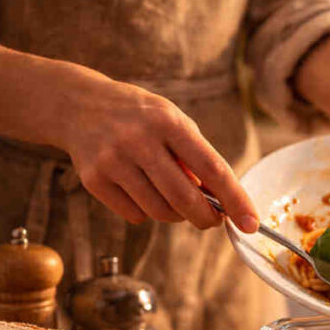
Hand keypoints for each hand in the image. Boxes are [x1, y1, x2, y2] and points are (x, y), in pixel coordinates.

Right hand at [0, 29, 257, 230]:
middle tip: (213, 221)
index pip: (212, 168)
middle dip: (206, 218)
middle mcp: (139, 140)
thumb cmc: (141, 118)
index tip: (251, 224)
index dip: (235, 200)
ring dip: (176, 215)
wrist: (78, 105)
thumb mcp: (173, 122)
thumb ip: (198, 159)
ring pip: (160, 212)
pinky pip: (135, 216)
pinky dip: (146, 212)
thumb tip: (222, 204)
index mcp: (168, 122)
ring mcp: (112, 160)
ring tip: (173, 197)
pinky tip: (141, 190)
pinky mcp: (94, 179)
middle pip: (184, 199)